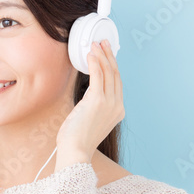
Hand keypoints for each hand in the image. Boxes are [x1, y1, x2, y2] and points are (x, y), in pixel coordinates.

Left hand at [55, 39, 124, 164]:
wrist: (75, 151)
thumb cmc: (77, 139)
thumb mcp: (89, 120)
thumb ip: (92, 106)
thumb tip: (88, 96)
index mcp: (117, 111)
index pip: (117, 83)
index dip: (112, 66)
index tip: (107, 54)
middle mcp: (117, 105)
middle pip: (115, 74)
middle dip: (109, 56)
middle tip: (104, 42)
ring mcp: (109, 103)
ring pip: (108, 73)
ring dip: (101, 56)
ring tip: (95, 44)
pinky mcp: (97, 101)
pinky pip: (98, 76)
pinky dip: (95, 63)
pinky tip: (90, 54)